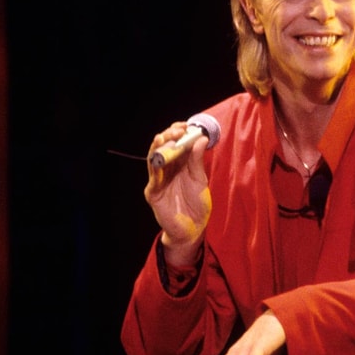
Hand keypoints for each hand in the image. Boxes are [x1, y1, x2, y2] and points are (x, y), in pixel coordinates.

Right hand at [144, 122, 211, 264]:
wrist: (194, 229)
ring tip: (167, 138)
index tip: (187, 125)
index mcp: (178, 164)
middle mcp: (166, 170)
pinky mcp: (153, 193)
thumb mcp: (200, 179)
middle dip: (169, 136)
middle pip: (162, 148)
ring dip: (160, 148)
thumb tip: (201, 139)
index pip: (174, 142)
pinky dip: (156, 168)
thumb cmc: (196, 204)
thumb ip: (198, 160)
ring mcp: (157, 181)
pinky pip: (153, 178)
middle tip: (179, 131)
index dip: (178, 132)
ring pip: (154, 159)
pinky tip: (160, 159)